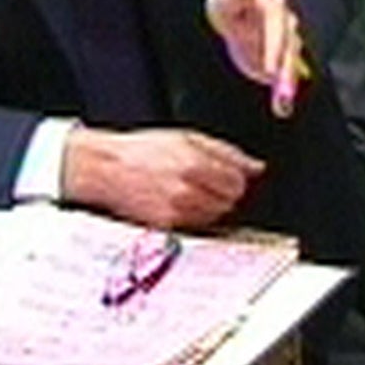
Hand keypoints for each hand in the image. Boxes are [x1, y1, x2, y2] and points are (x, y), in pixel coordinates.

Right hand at [61, 125, 264, 228]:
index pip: (238, 181)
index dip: (236, 177)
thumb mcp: (187, 137)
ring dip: (213, 205)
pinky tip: (181, 202)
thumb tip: (257, 166)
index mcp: (194, 162)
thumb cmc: (143, 150)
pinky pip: (198, 226)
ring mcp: (178, 211)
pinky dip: (197, 216)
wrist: (107, 169)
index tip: (230, 174)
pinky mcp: (168, 226)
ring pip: (217, 216)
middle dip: (226, 192)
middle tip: (208, 181)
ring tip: (192, 190)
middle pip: (230, 201)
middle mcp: (188, 189)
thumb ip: (226, 152)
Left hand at [204, 0, 309, 117]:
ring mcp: (285, 46)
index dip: (274, 50)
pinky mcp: (281, 62)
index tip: (269, 71)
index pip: (277, 31)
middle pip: (289, 53)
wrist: (236, 16)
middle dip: (285, 76)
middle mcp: (286, 28)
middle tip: (282, 98)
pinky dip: (284, 95)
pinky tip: (282, 109)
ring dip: (287, 88)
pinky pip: (286, 79)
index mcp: (273, 10)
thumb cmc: (229, 5)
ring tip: (281, 108)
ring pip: (290, 68)